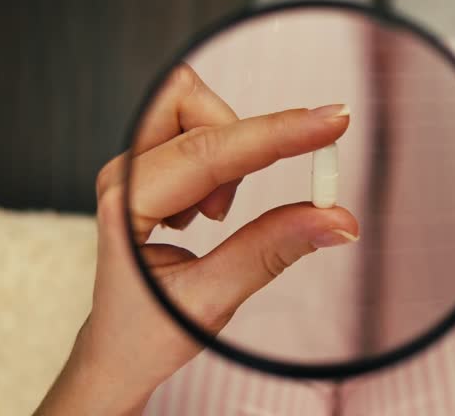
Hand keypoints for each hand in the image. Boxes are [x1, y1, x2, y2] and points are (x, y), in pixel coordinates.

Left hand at [35, 64, 358, 414]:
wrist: (117, 351)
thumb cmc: (147, 332)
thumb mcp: (212, 299)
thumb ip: (272, 249)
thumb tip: (337, 218)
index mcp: (126, 205)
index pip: (209, 151)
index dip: (278, 134)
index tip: (332, 121)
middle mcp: (123, 174)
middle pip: (190, 103)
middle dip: (241, 141)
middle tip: (241, 201)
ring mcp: (134, 167)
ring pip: (196, 111)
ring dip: (229, 156)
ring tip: (215, 216)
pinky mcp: (151, 169)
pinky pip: (199, 132)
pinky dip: (223, 164)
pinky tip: (207, 212)